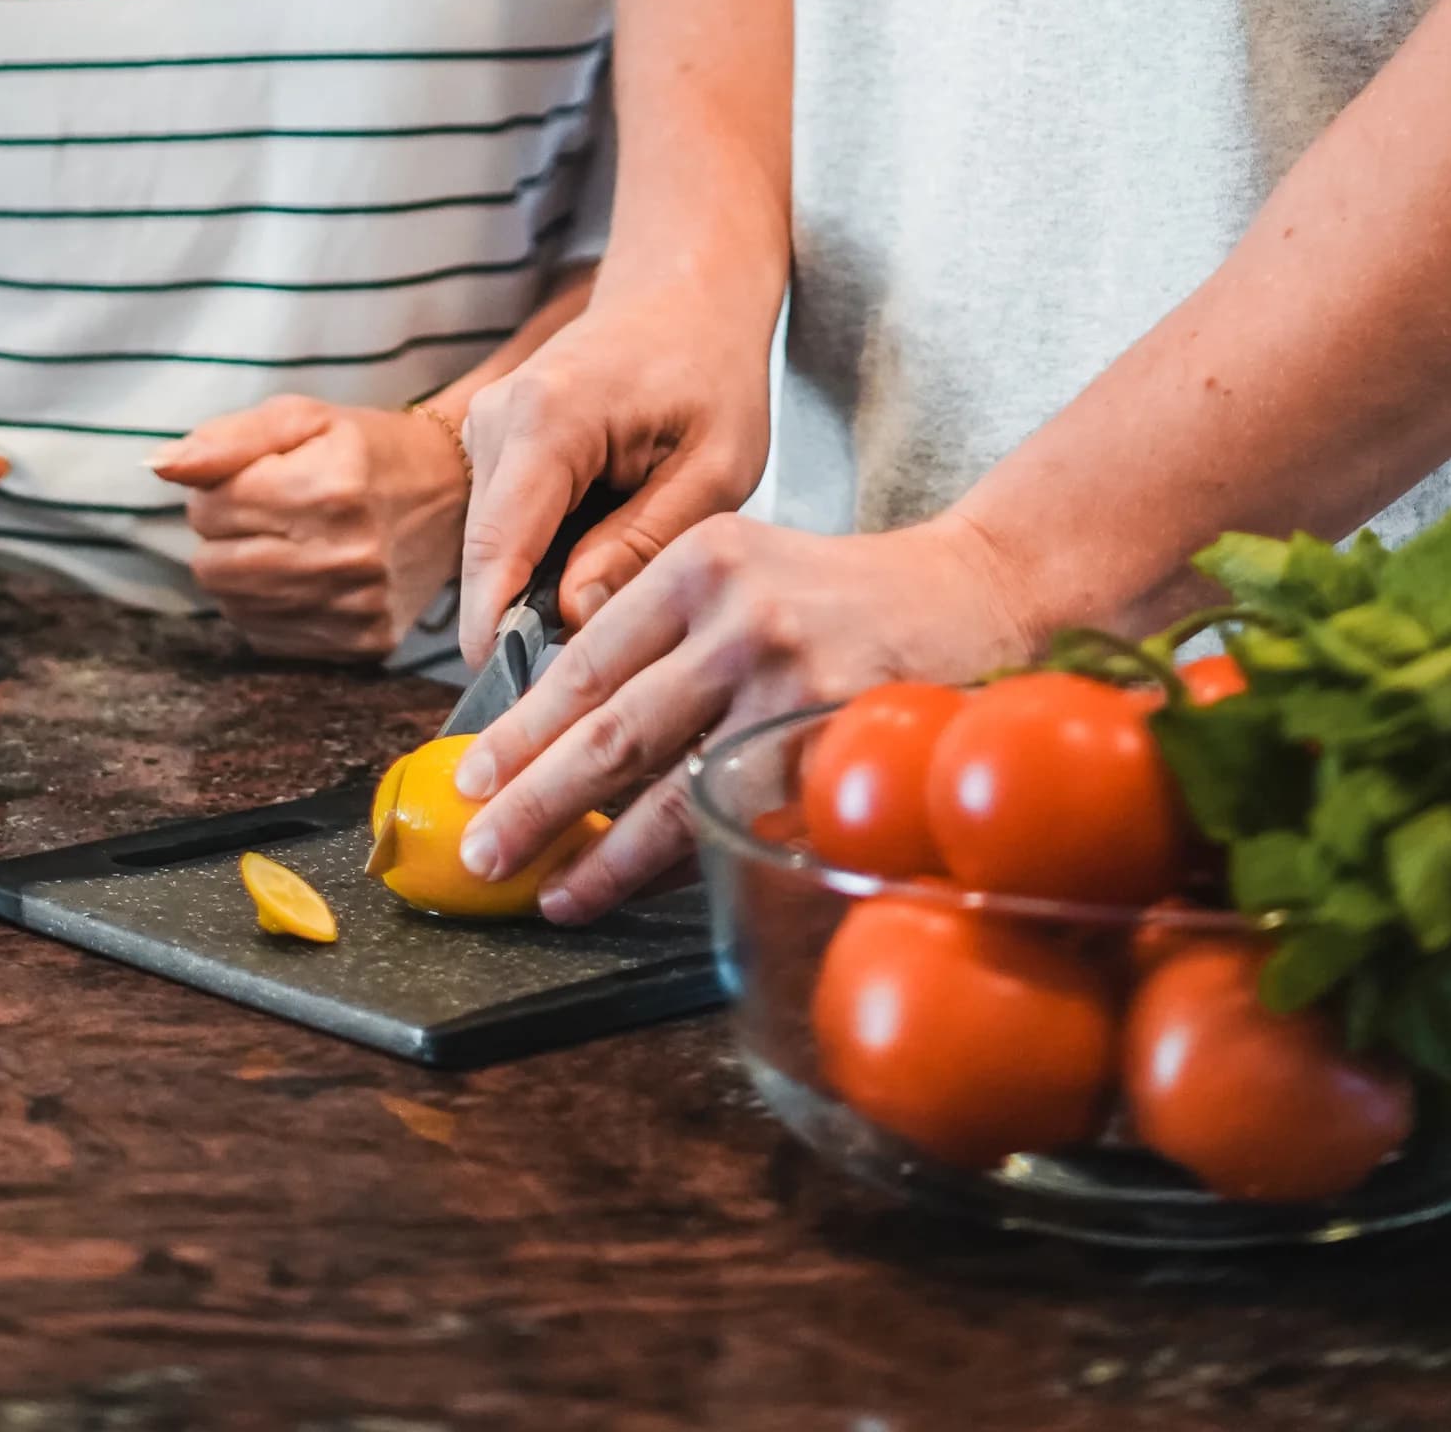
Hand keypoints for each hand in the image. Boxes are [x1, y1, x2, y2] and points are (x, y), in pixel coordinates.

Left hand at [151, 395, 469, 659]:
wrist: (452, 494)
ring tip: (284, 541)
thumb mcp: (300, 418)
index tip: (254, 479)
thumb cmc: (363, 448)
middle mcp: (344, 555)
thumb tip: (158, 466)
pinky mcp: (363, 644)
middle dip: (223, 535)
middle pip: (213, 566)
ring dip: (242, 571)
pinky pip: (268, 638)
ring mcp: (356, 608)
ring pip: (235, 606)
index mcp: (328, 488)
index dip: (217, 491)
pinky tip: (300, 575)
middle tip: (265, 513)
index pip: (209, 509)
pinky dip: (269, 607)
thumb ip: (224, 439)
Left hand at [449, 507, 1024, 921]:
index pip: (587, 661)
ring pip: (666, 785)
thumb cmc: (845, 597)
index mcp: (703, 561)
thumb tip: (564, 733)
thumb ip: (666, 632)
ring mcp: (789, 679)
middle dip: (533, 800)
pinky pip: (736, 813)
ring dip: (596, 850)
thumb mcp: (747, 572)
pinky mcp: (833, 741)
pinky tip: (643, 885)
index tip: (474, 780)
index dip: (522, 732)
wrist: (976, 592)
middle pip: (609, 728)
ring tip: (548, 889)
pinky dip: (681, 859)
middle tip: (482, 849)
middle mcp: (739, 613)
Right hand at [453, 295, 772, 664]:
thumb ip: (643, 546)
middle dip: (532, 627)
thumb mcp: (715, 469)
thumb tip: (574, 622)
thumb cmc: (712, 373)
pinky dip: (546, 560)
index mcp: (549, 419)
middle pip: (490, 561)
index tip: (518, 718)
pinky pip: (506, 528)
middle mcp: (496, 420)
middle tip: (602, 686)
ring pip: (496, 550)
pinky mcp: (491, 442)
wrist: (685, 292)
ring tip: (619, 612)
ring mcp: (485, 428)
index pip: (496, 552)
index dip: (498, 641)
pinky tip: (603, 563)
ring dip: (542, 592)